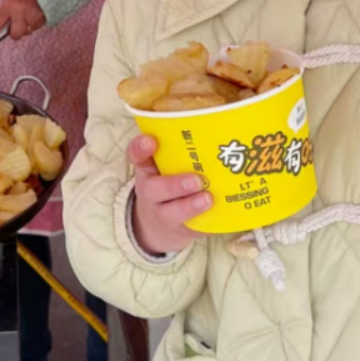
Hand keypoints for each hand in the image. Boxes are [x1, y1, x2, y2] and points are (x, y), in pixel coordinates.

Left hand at [0, 0, 46, 46]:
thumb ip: (8, 7)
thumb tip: (6, 21)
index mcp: (10, 4)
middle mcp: (21, 12)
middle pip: (15, 34)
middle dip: (16, 32)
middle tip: (18, 24)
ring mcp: (33, 17)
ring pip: (29, 31)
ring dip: (28, 25)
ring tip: (31, 10)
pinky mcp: (44, 19)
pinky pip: (38, 26)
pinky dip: (37, 21)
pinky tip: (38, 10)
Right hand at [129, 135, 210, 255]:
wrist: (155, 227)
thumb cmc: (166, 185)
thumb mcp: (162, 168)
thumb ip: (179, 151)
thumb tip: (217, 128)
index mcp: (147, 170)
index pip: (136, 156)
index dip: (140, 148)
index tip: (151, 141)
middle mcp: (150, 192)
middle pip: (154, 189)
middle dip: (175, 184)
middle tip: (196, 180)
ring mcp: (163, 215)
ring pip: (172, 213)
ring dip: (190, 206)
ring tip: (208, 199)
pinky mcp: (179, 232)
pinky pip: (193, 230)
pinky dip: (209, 225)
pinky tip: (223, 219)